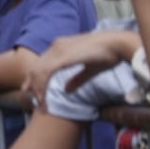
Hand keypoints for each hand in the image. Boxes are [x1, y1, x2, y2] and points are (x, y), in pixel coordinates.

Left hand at [23, 31, 137, 107]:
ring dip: (37, 89)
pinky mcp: (63, 56)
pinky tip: (43, 96)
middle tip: (33, 102)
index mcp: (60, 47)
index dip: (35, 79)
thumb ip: (77, 80)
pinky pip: (46, 72)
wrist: (118, 44)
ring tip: (41, 104)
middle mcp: (56, 47)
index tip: (34, 93)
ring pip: (38, 71)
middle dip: (32, 85)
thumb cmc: (107, 55)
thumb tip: (66, 91)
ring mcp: (58, 50)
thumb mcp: (90, 70)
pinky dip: (42, 86)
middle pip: (35, 67)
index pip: (41, 64)